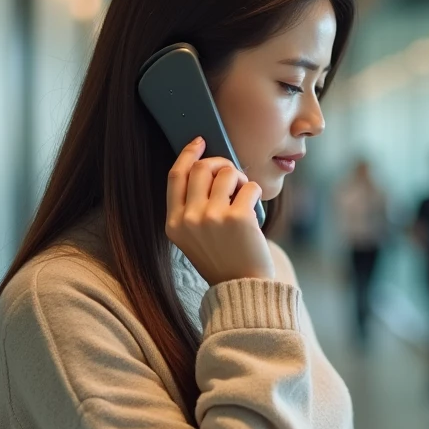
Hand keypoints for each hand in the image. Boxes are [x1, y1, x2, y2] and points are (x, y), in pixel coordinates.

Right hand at [165, 137, 274, 285]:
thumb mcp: (193, 237)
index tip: (200, 141)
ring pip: (227, 173)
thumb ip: (191, 206)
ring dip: (240, 178)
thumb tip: (205, 164)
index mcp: (174, 223)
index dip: (187, 154)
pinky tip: (254, 210)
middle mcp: (189, 219)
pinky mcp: (238, 218)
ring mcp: (212, 218)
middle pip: (201, 168)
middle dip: (221, 164)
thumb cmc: (222, 258)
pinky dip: (254, 192)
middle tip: (232, 175)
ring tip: (244, 196)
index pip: (175, 176)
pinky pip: (249, 186)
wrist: (244, 287)